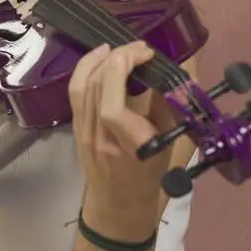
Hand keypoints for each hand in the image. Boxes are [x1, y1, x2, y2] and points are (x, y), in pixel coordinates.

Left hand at [68, 41, 169, 218]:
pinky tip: (100, 56)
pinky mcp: (75, 127)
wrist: (119, 202)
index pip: (112, 108)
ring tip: (121, 48)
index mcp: (129, 147)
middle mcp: (101, 139)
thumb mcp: (170, 143)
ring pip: (82, 87)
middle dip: (117, 59)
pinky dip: (85, 69)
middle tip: (140, 48)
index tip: (147, 55)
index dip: (124, 72)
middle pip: (96, 89)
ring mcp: (84, 132)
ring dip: (100, 60)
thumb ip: (170, 107)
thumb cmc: (150, 174)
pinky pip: (75, 92)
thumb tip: (176, 72)